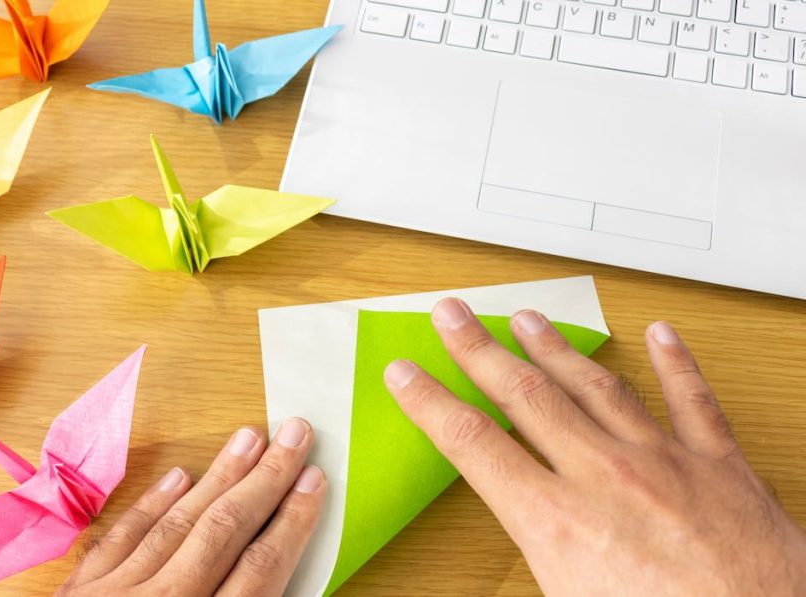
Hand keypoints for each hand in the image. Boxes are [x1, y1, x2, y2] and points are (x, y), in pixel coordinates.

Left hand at [56, 419, 325, 596]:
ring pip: (176, 524)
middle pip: (224, 532)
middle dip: (265, 480)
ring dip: (217, 477)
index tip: (315, 481)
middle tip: (294, 434)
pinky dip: (152, 503)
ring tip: (248, 438)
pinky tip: (178, 476)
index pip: (259, 570)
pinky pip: (121, 537)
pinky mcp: (79, 595)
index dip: (292, 522)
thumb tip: (280, 591)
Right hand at [385, 298, 805, 595]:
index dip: (430, 402)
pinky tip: (661, 335)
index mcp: (557, 522)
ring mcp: (664, 464)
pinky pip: (694, 401)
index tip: (407, 374)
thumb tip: (501, 567)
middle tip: (455, 316)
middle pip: (525, 396)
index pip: (472, 444)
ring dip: (556, 349)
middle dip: (480, 350)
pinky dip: (677, 364)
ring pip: (597, 387)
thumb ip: (530, 567)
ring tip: (528, 320)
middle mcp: (604, 478)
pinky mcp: (721, 468)